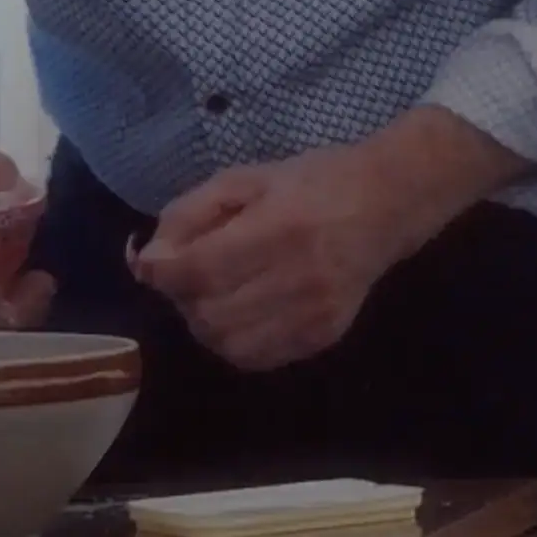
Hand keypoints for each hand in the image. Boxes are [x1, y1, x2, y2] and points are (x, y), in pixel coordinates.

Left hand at [130, 108, 526, 371]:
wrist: (389, 204)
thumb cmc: (314, 181)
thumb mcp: (246, 178)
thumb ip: (189, 214)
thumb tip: (146, 262)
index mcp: (280, 227)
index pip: (197, 272)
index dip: (161, 271)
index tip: (156, 260)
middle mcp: (299, 278)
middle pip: (207, 313)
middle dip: (184, 296)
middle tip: (194, 272)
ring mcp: (315, 314)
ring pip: (226, 344)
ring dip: (206, 321)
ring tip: (218, 294)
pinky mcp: (323, 337)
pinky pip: (255, 357)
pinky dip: (235, 340)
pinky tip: (243, 312)